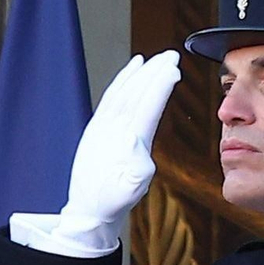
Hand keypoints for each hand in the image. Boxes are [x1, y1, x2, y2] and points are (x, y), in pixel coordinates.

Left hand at [60, 51, 180, 229]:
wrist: (90, 208)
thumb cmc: (114, 199)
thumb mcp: (133, 186)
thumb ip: (138, 163)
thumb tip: (137, 141)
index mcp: (126, 141)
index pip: (146, 106)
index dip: (160, 86)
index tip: (173, 69)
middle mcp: (112, 129)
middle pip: (135, 93)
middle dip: (153, 72)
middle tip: (170, 55)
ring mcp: (102, 126)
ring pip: (122, 92)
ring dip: (138, 73)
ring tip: (152, 59)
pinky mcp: (97, 128)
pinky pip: (111, 98)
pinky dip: (121, 82)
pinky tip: (130, 74)